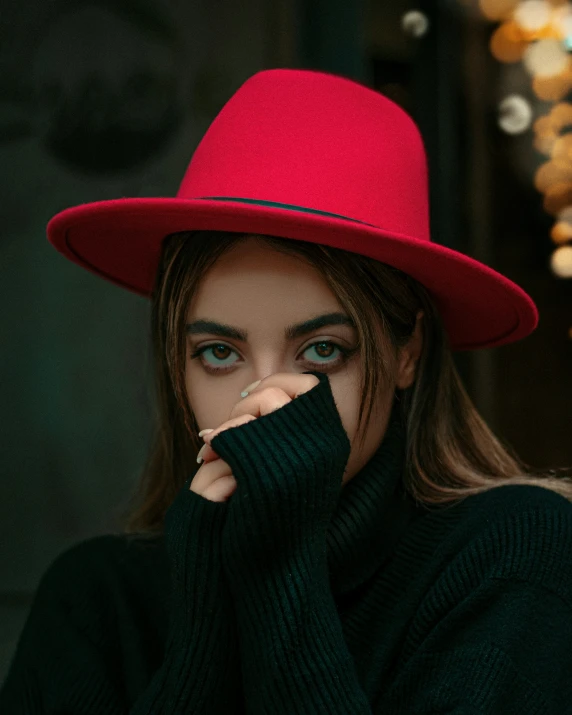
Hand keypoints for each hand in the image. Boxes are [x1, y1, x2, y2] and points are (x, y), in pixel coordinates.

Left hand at [204, 371, 350, 577]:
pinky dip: (222, 438)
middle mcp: (323, 446)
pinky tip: (209, 453)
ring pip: (263, 404)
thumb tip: (257, 392)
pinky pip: (242, 433)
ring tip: (213, 445)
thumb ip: (285, 431)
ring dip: (232, 420)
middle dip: (246, 404)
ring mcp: (300, 459)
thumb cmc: (279, 516)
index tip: (250, 397)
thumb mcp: (294, 467)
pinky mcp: (270, 476)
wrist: (275, 566)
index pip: (311, 385)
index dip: (278, 382)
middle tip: (225, 430)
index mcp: (330, 441)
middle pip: (280, 392)